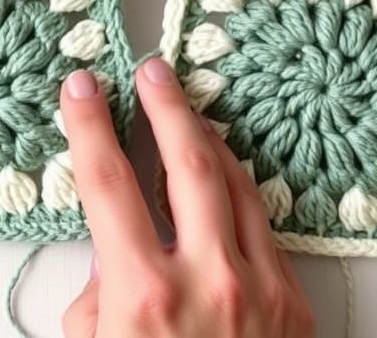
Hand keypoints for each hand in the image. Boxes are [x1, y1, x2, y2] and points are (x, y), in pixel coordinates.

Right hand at [59, 58, 315, 337]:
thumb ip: (98, 297)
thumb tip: (111, 256)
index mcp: (144, 294)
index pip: (107, 185)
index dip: (90, 126)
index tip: (82, 88)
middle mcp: (208, 282)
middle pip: (188, 164)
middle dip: (167, 107)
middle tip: (154, 72)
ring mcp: (259, 290)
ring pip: (237, 187)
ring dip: (210, 141)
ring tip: (190, 114)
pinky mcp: (293, 304)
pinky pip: (264, 230)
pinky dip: (239, 197)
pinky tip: (225, 179)